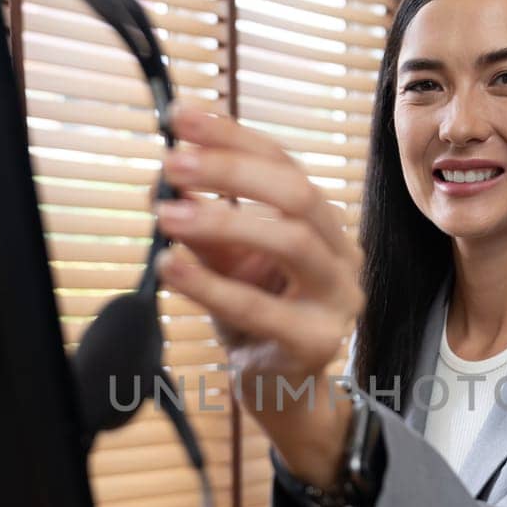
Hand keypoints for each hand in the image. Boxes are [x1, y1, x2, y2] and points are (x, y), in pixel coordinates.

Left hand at [155, 103, 364, 485]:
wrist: (278, 389)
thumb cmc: (254, 317)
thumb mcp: (224, 260)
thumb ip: (201, 221)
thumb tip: (164, 177)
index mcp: (322, 224)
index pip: (284, 163)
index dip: (232, 135)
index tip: (180, 117)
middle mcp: (342, 254)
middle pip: (296, 192)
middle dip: (231, 170)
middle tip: (172, 163)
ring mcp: (338, 299)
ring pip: (291, 241)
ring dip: (224, 219)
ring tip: (166, 214)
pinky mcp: (317, 343)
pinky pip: (261, 308)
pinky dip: (210, 285)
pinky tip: (171, 268)